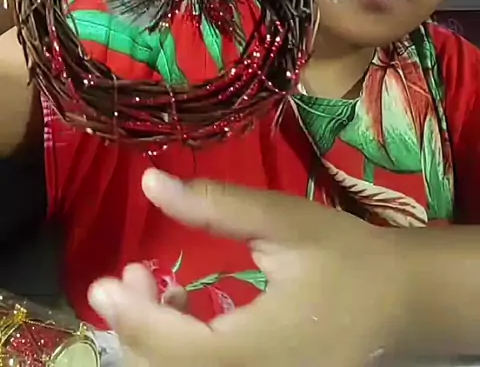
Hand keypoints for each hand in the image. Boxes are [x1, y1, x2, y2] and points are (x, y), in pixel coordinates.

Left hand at [89, 171, 414, 366]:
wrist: (402, 301)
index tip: (102, 281)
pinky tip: (188, 307)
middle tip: (129, 273)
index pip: (172, 347)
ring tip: (154, 283)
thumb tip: (151, 182)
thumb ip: (216, 207)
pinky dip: (183, 349)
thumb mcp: (283, 223)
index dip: (130, 317)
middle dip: (137, 326)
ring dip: (156, 336)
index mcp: (254, 351)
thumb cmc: (347, 257)